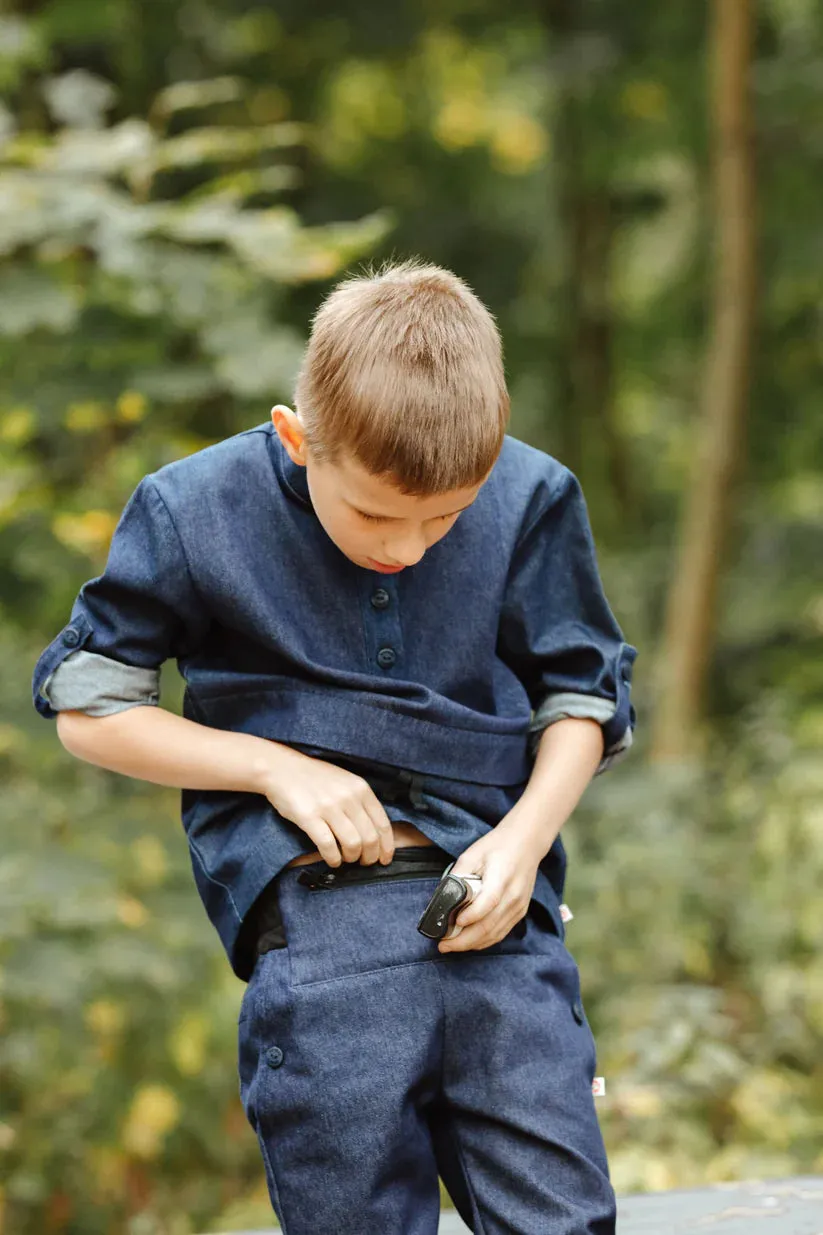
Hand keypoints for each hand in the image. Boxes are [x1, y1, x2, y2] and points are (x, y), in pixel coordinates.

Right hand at [258, 746, 394, 866]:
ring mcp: (329, 807)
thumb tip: (374, 832)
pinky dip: (333, 858)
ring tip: (346, 860)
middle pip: (370, 838)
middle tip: (364, 862)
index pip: (383, 824)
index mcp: (361, 789)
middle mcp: (348, 798)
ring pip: (352, 844)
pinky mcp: (309, 817)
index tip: (385, 859)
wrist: (282, 769)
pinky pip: (328, 846)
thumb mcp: (346, 782)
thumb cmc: (315, 777)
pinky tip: (332, 860)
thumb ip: (361, 802)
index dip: (387, 846)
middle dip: (370, 856)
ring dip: (351, 858)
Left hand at [437, 814, 543, 953]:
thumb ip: (458, 876)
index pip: (488, 902)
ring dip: (472, 944)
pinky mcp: (520, 912)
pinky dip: (484, 941)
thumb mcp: (472, 854)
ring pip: (495, 934)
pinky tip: (470, 942)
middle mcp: (513, 896)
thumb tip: (442, 898)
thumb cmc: (497, 846)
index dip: (470, 916)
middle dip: (463, 940)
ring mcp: (518, 907)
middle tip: (443, 945)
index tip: (451, 924)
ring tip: (451, 946)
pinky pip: (501, 932)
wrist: (526, 843)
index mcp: (502, 877)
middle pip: (489, 925)